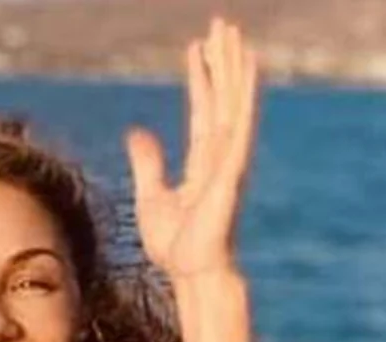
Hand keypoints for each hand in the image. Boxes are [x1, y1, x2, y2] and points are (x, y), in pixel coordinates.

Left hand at [125, 18, 258, 285]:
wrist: (191, 273)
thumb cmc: (176, 247)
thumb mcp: (151, 197)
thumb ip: (148, 163)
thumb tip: (137, 133)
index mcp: (202, 162)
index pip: (202, 110)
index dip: (200, 78)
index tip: (197, 48)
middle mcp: (221, 155)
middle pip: (222, 97)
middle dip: (221, 60)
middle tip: (222, 24)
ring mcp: (230, 159)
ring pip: (233, 101)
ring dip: (234, 67)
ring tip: (234, 33)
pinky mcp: (233, 166)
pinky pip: (240, 121)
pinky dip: (245, 94)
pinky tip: (248, 68)